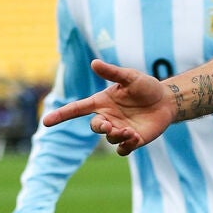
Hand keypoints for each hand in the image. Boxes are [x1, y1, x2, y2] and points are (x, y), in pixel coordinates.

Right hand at [41, 60, 175, 154]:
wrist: (166, 101)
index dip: (61, 115)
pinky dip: (125, 146)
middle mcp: (108, 117)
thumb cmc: (146, 87)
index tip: (46, 122)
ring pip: (109, 139)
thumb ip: (112, 73)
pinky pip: (122, 149)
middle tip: (111, 126)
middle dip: (100, 128)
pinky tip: (134, 138)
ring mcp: (119, 130)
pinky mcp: (133, 140)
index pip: (76, 109)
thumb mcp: (130, 77)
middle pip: (95, 127)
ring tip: (129, 131)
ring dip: (116, 136)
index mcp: (101, 103)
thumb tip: (94, 63)